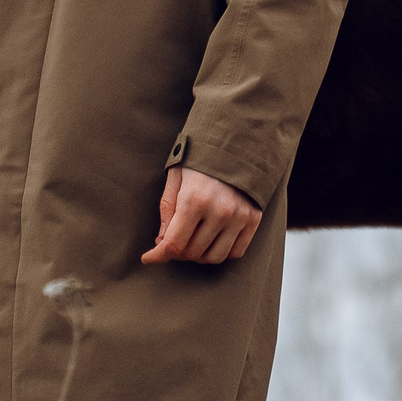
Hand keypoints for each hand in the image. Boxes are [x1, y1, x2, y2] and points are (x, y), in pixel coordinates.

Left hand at [141, 166, 260, 265]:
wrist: (237, 142)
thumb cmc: (200, 158)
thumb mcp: (176, 176)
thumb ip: (167, 209)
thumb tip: (161, 242)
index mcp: (195, 199)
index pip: (174, 244)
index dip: (158, 256)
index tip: (147, 258)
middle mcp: (219, 211)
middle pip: (192, 253)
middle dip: (177, 252)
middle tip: (172, 241)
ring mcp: (239, 216)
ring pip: (214, 257)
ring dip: (198, 256)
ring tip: (191, 241)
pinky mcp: (253, 219)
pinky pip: (236, 252)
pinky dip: (221, 252)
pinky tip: (211, 241)